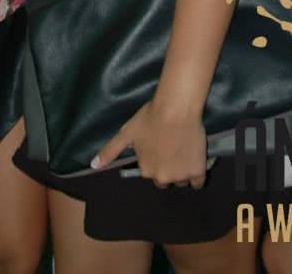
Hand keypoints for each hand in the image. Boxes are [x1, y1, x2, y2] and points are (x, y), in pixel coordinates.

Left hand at [92, 101, 207, 188]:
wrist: (176, 109)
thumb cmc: (150, 118)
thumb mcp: (126, 133)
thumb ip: (110, 151)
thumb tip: (93, 165)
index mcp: (146, 170)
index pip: (150, 171)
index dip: (154, 158)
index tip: (159, 146)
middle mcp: (163, 178)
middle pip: (166, 178)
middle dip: (167, 167)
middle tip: (171, 148)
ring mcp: (181, 176)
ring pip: (181, 180)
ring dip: (182, 171)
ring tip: (183, 151)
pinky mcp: (197, 171)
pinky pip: (197, 182)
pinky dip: (196, 175)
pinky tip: (195, 160)